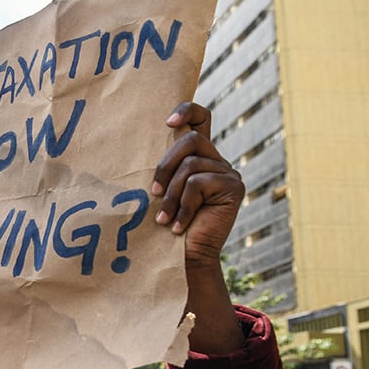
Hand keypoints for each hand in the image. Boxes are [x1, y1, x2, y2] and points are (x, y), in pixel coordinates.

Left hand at [153, 102, 243, 268]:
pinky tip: (177, 226)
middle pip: (190, 139)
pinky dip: (183, 206)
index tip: (167, 123)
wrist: (186, 258)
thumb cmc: (166, 226)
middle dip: (165, 165)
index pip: (201, 118)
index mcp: (199, 157)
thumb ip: (161, 168)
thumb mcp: (160, 191)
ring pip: (190, 166)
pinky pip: (198, 184)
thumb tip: (134, 142)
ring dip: (171, 194)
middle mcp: (217, 160)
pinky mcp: (234, 188)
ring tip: (163, 218)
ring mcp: (228, 173)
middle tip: (153, 192)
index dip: (187, 111)